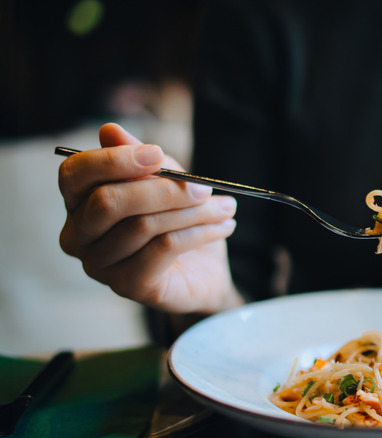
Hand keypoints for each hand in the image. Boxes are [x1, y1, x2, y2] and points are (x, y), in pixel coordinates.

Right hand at [58, 123, 243, 313]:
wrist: (205, 270)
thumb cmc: (178, 219)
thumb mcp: (165, 179)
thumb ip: (139, 157)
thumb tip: (109, 130)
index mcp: (78, 203)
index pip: (75, 175)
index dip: (114, 160)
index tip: (157, 154)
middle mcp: (78, 237)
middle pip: (109, 201)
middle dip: (163, 189)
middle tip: (205, 187)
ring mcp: (99, 265)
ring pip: (143, 225)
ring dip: (194, 212)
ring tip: (225, 207)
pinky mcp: (127, 286)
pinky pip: (162, 249)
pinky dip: (199, 232)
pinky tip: (223, 227)